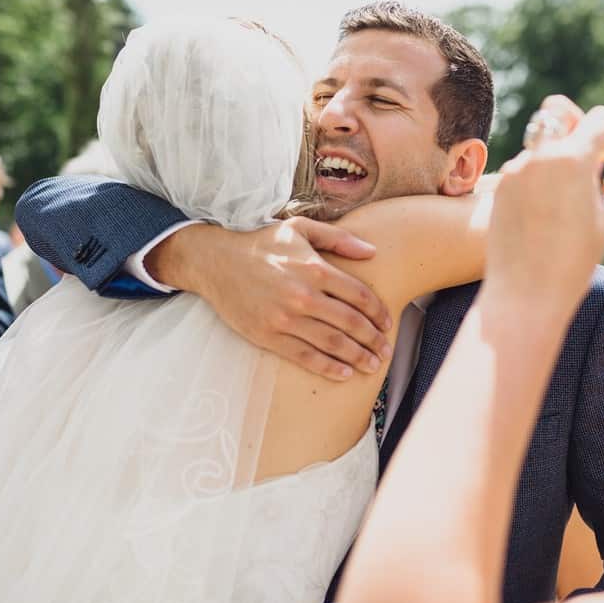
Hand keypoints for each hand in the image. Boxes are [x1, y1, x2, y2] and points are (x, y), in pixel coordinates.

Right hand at [151, 219, 392, 379]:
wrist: (216, 262)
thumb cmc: (261, 243)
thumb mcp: (299, 229)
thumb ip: (339, 238)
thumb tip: (372, 251)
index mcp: (314, 268)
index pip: (359, 296)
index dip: (378, 312)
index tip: (388, 323)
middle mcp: (303, 295)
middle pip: (351, 323)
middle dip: (374, 340)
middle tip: (387, 350)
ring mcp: (285, 319)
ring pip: (332, 344)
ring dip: (358, 357)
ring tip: (373, 365)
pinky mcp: (268, 336)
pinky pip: (305, 357)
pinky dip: (329, 368)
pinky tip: (345, 373)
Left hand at [486, 106, 603, 316]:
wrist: (524, 292)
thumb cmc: (571, 263)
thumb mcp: (598, 218)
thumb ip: (593, 181)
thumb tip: (589, 164)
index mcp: (573, 160)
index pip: (599, 119)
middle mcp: (540, 157)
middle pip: (558, 111)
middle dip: (575, 123)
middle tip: (584, 154)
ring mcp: (515, 170)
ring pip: (539, 144)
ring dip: (554, 157)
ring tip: (564, 195)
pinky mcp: (499, 187)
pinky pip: (523, 168)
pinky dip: (537, 178)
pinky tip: (543, 211)